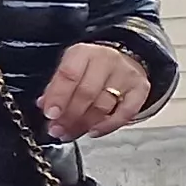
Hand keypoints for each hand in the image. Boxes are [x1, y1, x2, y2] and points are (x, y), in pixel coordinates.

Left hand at [39, 40, 155, 139]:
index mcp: (84, 52)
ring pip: (103, 105)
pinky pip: (126, 113)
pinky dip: (108, 126)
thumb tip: (45, 106)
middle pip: (86, 93)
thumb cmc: (91, 66)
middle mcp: (107, 60)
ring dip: (84, 124)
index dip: (58, 97)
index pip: (69, 75)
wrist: (124, 58)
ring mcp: (126, 75)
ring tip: (70, 133)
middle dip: (69, 116)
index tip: (50, 114)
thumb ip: (56, 87)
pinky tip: (93, 131)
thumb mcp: (70, 67)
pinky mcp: (141, 89)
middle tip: (58, 130)